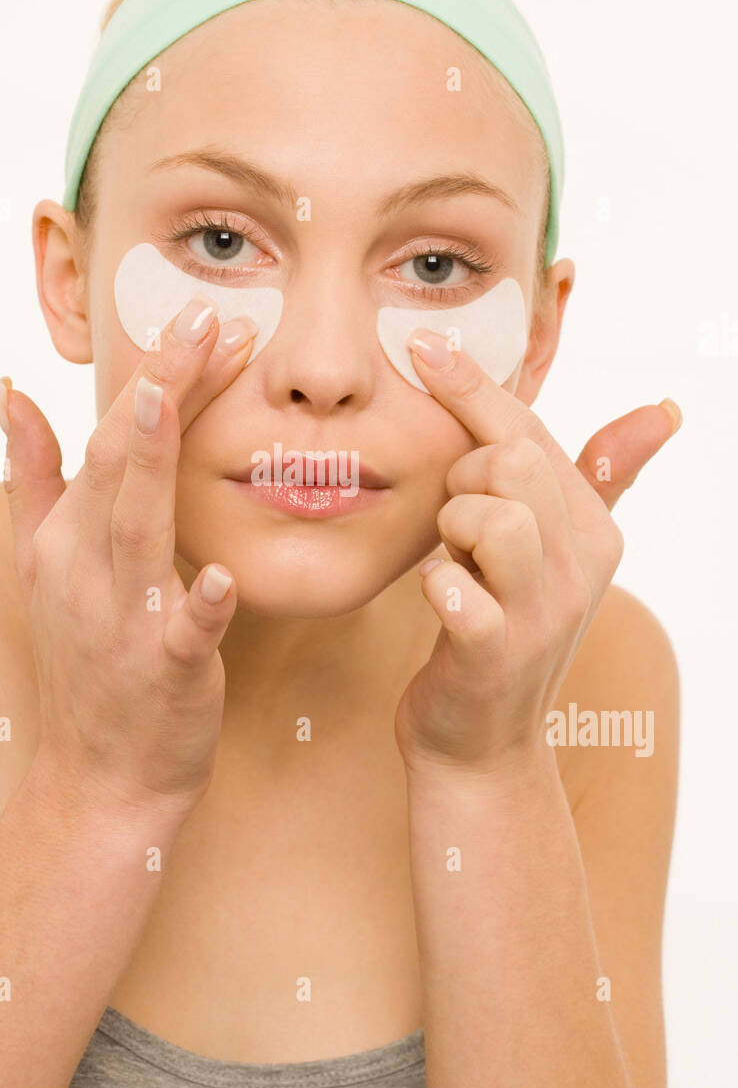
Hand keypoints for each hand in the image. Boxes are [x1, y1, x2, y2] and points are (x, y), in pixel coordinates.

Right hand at [0, 301, 257, 814]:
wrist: (100, 777)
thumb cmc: (86, 662)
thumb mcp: (42, 564)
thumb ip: (33, 476)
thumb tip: (13, 392)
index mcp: (66, 538)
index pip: (106, 440)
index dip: (151, 378)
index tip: (195, 318)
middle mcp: (86, 569)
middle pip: (119, 465)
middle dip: (159, 389)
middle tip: (205, 319)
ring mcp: (123, 621)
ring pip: (136, 528)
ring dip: (150, 462)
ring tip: (167, 396)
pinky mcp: (167, 673)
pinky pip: (183, 636)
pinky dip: (199, 607)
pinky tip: (219, 577)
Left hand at [393, 333, 680, 774]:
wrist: (478, 746)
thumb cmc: (499, 630)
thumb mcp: (551, 553)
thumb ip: (598, 478)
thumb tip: (666, 407)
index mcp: (595, 528)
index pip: (531, 430)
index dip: (472, 384)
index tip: (421, 341)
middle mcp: (583, 564)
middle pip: (513, 457)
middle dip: (463, 476)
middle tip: (456, 526)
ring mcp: (544, 613)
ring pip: (492, 512)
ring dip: (450, 529)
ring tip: (453, 565)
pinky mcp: (497, 655)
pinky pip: (460, 592)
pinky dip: (438, 588)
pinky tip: (440, 602)